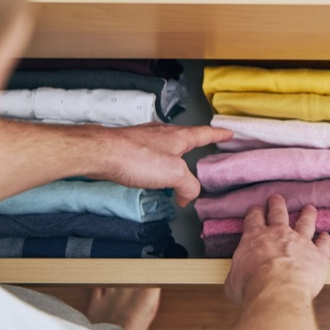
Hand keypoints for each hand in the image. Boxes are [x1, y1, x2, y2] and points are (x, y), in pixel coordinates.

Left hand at [87, 123, 230, 206]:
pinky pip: (150, 153)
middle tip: (204, 145)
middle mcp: (162, 134)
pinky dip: (156, 163)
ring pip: (166, 145)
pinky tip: (151, 172)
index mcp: (178, 137)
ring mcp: (144, 138)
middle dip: (195, 142)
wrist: (102, 153)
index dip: (218, 134)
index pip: (204, 133)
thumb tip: (187, 197)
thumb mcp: (174, 174)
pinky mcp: (129, 146)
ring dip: (174, 155)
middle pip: (185, 137)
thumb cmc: (137, 158)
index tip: (228, 132)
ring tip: (178, 165)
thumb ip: (188, 186)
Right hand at [224, 195, 329, 306]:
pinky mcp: (317, 255)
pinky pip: (324, 243)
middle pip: (278, 212)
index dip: (255, 212)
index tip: (257, 209)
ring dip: (307, 214)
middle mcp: (278, 234)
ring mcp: (300, 242)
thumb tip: (236, 279)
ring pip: (305, 222)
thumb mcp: (233, 280)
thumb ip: (238, 274)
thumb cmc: (252, 287)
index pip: (254, 218)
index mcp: (255, 237)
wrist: (277, 292)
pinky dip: (326, 239)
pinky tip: (326, 236)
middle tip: (277, 198)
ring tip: (309, 208)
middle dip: (277, 204)